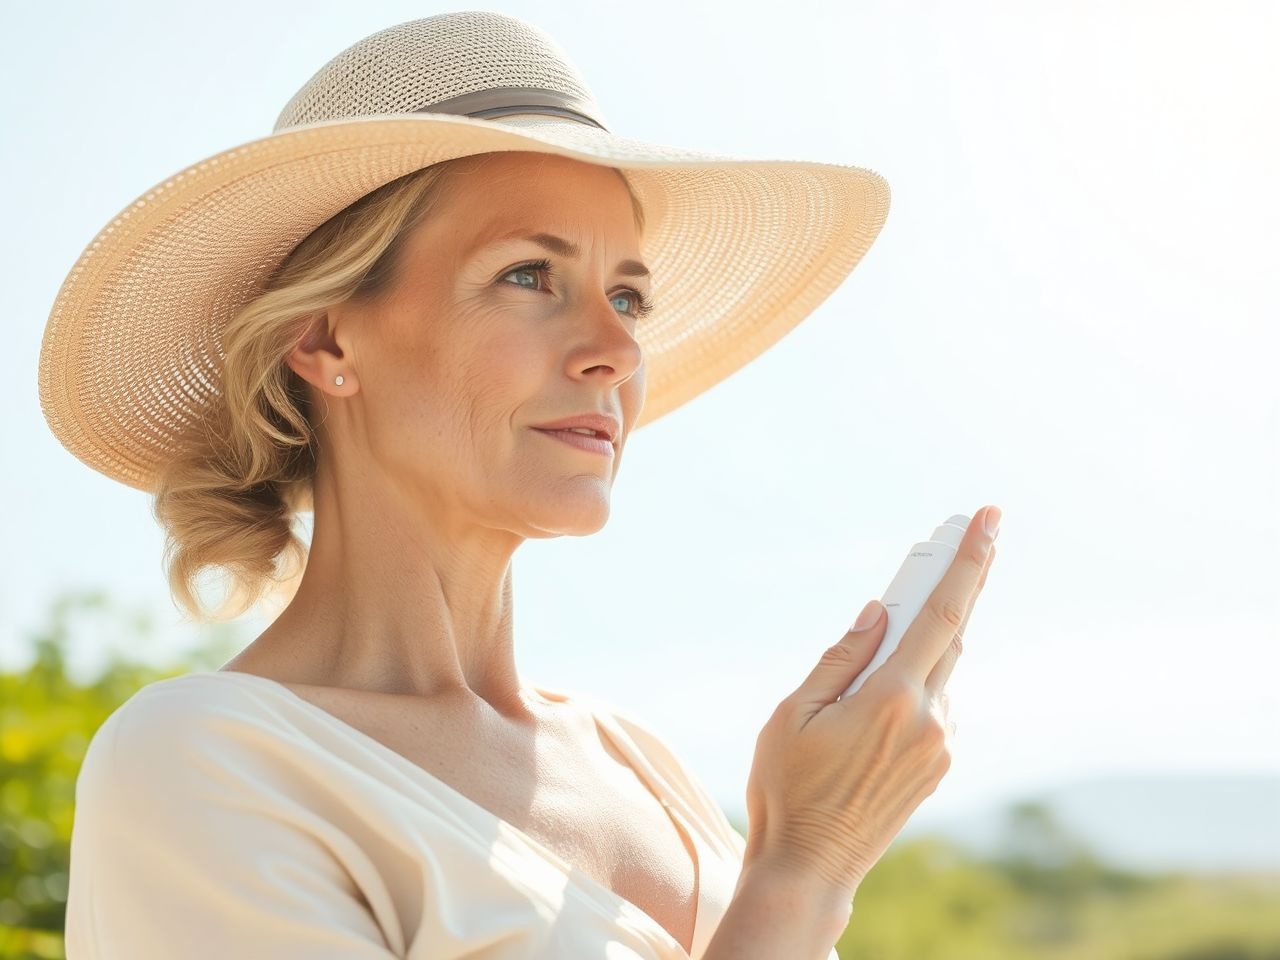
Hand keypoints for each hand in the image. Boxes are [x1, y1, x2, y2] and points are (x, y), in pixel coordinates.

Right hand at [741, 506, 999, 898]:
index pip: (943, 614)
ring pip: (940, 672)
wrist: (811, 867)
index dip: (969, 561)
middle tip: (957, 537)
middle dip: (953, 586)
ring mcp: (941, 746)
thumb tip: (879, 612)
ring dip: (919, 647)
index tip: (990, 518)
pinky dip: (914, 683)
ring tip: (874, 658)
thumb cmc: (788, 787)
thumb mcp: (794, 713)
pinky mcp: (939, 765)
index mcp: (893, 700)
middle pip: (950, 635)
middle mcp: (931, 721)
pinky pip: (935, 703)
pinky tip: (876, 700)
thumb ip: (842, 656)